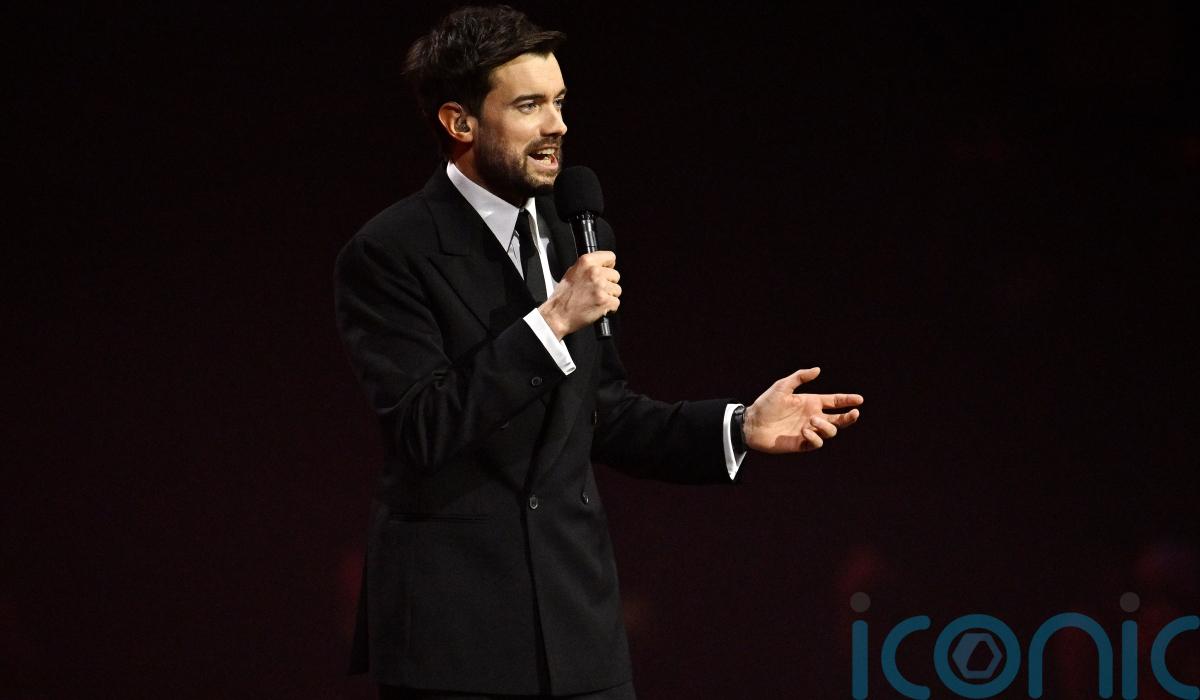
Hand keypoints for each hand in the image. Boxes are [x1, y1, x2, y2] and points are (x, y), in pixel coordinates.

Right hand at [539, 251, 620, 338]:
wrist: (558, 315)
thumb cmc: (563, 297)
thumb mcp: (572, 272)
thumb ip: (588, 267)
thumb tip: (601, 266)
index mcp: (586, 262)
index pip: (610, 256)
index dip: (608, 266)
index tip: (606, 271)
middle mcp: (594, 272)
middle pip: (615, 275)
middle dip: (609, 284)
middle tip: (596, 290)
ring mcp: (600, 286)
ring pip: (617, 290)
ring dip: (609, 296)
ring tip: (595, 299)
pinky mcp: (604, 301)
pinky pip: (616, 302)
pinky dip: (609, 307)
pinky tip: (598, 307)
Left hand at [743, 367, 862, 453]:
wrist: (752, 424)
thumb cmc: (766, 404)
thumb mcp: (782, 386)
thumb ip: (799, 378)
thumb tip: (818, 369)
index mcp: (811, 403)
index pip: (835, 402)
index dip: (847, 400)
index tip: (859, 400)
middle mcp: (813, 417)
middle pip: (839, 419)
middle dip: (849, 417)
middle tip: (854, 413)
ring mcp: (809, 431)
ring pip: (830, 431)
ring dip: (825, 426)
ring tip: (812, 421)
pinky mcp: (802, 444)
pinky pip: (817, 443)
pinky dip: (815, 437)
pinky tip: (805, 431)